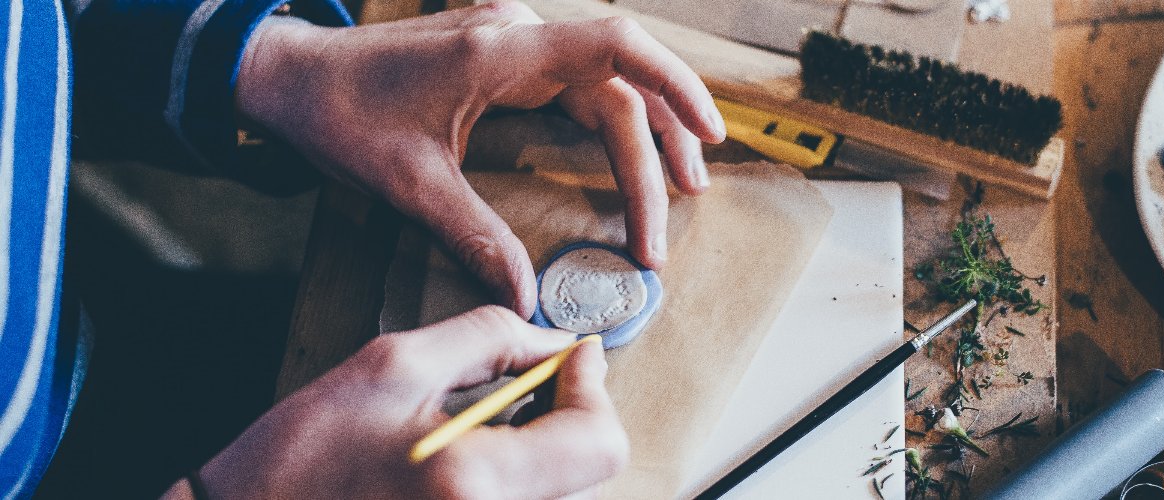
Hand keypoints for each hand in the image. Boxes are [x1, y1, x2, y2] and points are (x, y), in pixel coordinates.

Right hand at [164, 306, 625, 498]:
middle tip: (534, 383)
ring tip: (497, 420)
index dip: (592, 389)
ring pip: (566, 491)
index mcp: (473, 482)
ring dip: (551, 448)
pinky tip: (478, 457)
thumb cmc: (301, 457)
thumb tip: (554, 342)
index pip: (597, 441)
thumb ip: (487, 339)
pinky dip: (524, 475)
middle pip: (590, 471)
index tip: (574, 356)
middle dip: (572, 416)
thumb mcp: (391, 367)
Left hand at [235, 2, 726, 316]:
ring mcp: (514, 37)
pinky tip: (629, 151)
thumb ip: (474, 236)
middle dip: (656, 148)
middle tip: (672, 217)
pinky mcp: (507, 51)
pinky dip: (612, 117)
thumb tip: (525, 295)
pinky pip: (579, 78)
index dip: (674, 83)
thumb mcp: (407, 184)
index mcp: (500, 52)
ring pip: (606, 79)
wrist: (290, 74)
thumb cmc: (340, 115)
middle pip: (619, 82)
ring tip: (678, 187)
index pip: (614, 46)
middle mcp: (518, 34)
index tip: (708, 134)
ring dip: (646, 131)